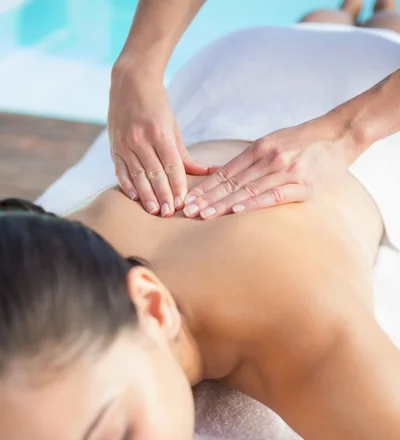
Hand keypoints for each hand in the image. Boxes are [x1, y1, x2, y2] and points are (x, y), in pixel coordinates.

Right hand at [108, 61, 209, 215]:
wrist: (129, 82)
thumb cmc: (157, 106)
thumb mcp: (173, 127)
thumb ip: (185, 154)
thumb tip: (205, 173)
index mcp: (159, 132)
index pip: (171, 165)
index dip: (177, 185)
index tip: (182, 202)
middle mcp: (140, 139)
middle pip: (154, 173)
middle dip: (163, 195)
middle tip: (169, 214)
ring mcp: (125, 144)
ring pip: (137, 175)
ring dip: (146, 195)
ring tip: (154, 211)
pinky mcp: (113, 147)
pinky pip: (120, 170)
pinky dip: (127, 185)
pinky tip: (134, 198)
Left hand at [183, 112, 358, 218]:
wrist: (340, 135)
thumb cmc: (304, 142)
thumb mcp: (274, 143)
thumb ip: (251, 159)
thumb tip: (224, 174)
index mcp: (258, 148)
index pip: (225, 172)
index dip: (205, 188)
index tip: (188, 200)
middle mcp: (268, 159)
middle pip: (231, 183)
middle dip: (207, 199)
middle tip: (186, 212)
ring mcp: (285, 172)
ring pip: (247, 191)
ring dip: (223, 205)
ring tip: (203, 216)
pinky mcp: (302, 185)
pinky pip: (273, 196)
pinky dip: (254, 204)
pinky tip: (237, 212)